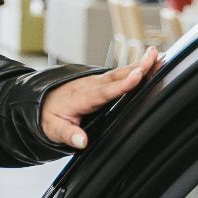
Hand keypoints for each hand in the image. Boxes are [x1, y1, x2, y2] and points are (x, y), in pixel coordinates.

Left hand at [40, 47, 159, 150]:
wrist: (39, 103)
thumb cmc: (48, 116)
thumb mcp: (53, 129)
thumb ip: (68, 134)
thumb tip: (81, 142)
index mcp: (82, 97)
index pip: (105, 91)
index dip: (122, 84)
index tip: (138, 76)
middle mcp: (90, 86)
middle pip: (116, 76)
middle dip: (136, 67)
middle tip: (155, 58)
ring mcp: (96, 82)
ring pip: (119, 72)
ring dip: (138, 64)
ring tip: (157, 56)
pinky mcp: (100, 82)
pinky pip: (119, 74)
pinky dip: (134, 68)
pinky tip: (148, 64)